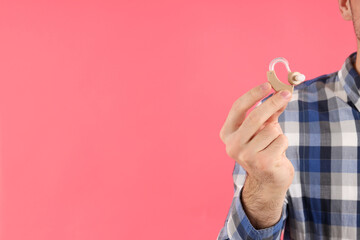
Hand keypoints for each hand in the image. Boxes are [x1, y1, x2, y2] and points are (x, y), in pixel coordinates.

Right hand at [219, 82, 293, 227]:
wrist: (267, 179)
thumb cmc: (264, 148)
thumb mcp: (263, 127)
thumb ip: (270, 111)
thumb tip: (282, 92)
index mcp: (228, 133)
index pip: (237, 108)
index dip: (253, 95)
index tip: (268, 85)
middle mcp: (232, 145)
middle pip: (254, 117)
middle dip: (272, 103)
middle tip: (286, 93)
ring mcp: (245, 156)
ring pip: (271, 130)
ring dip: (278, 132)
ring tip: (273, 144)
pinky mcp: (261, 164)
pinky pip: (280, 141)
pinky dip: (283, 143)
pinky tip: (277, 153)